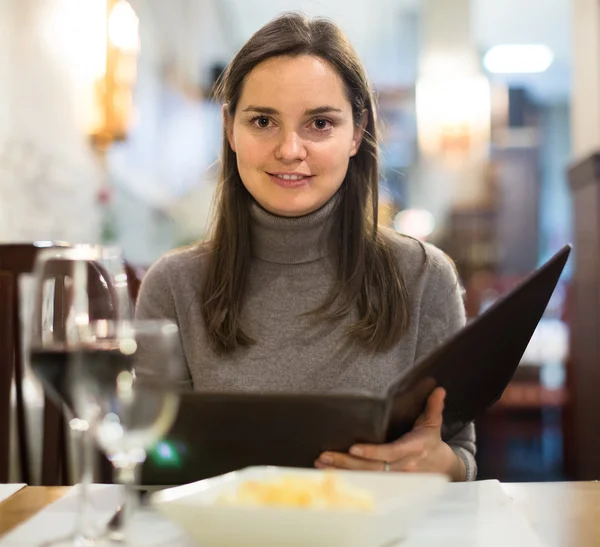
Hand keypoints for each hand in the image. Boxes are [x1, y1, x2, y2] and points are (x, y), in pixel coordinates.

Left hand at [315, 387, 465, 480]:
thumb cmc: (431, 441)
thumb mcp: (433, 423)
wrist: (441, 467)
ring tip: (320, 462)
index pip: (390, 453)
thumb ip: (433, 406)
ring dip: (342, 470)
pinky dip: (347, 476)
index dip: (372, 452)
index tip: (354, 448)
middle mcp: (401, 466)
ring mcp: (393, 477)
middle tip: (324, 455)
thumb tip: (438, 389)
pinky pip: (365, 480)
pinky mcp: (387, 481)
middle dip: (347, 463)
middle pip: (371, 468)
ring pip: (365, 476)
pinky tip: (329, 471)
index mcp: (412, 449)